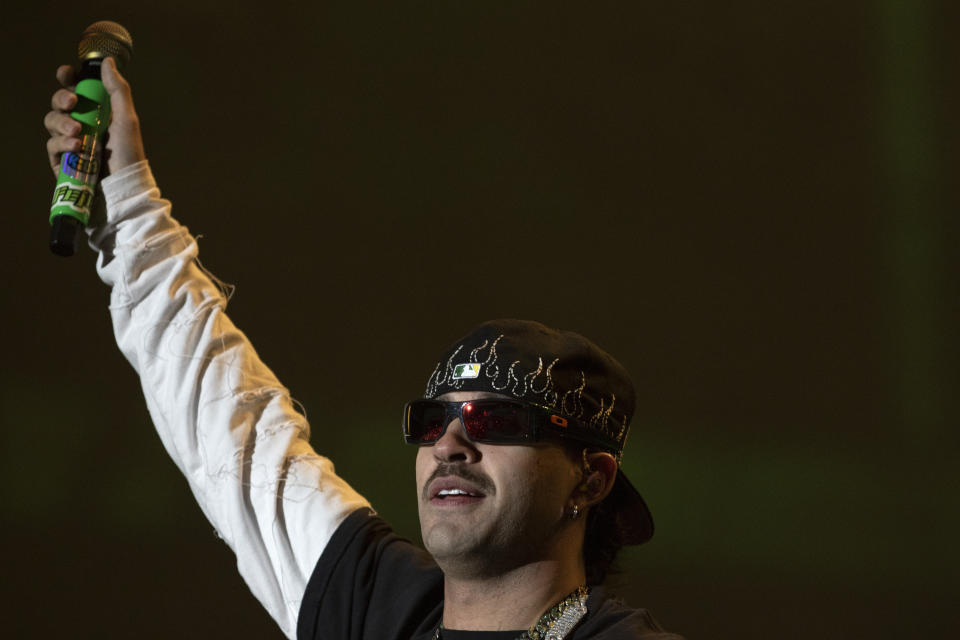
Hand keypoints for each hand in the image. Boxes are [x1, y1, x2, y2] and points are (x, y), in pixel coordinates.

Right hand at [44, 57, 145, 178]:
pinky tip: (76, 147)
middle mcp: (82, 123)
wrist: (124, 185)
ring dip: (62, 123)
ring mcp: (71, 141)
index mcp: (96, 110)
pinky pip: (52, 145)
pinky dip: (62, 143)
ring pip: (52, 121)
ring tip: (77, 131)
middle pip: (59, 102)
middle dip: (61, 99)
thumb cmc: (129, 153)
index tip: (66, 73)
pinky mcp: (63, 159)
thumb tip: (107, 62)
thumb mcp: (127, 118)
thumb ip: (117, 90)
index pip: (75, 87)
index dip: (67, 78)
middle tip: (73, 103)